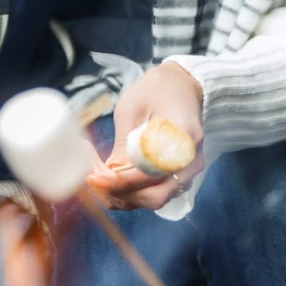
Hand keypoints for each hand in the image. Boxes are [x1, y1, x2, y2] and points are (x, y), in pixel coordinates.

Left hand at [86, 62, 204, 210]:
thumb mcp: (132, 108)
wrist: (181, 86)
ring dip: (123, 194)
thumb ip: (124, 142)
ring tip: (98, 174)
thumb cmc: (155, 90)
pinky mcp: (177, 176)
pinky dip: (130, 192)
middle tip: (93, 178)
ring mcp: (187, 171)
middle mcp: (191, 161)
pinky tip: (111, 176)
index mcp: (184, 137)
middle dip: (120, 193)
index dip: (121, 180)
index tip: (94, 176)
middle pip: (156, 197)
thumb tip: (110, 174)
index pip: (152, 174)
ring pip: (153, 199)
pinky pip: (154, 192)